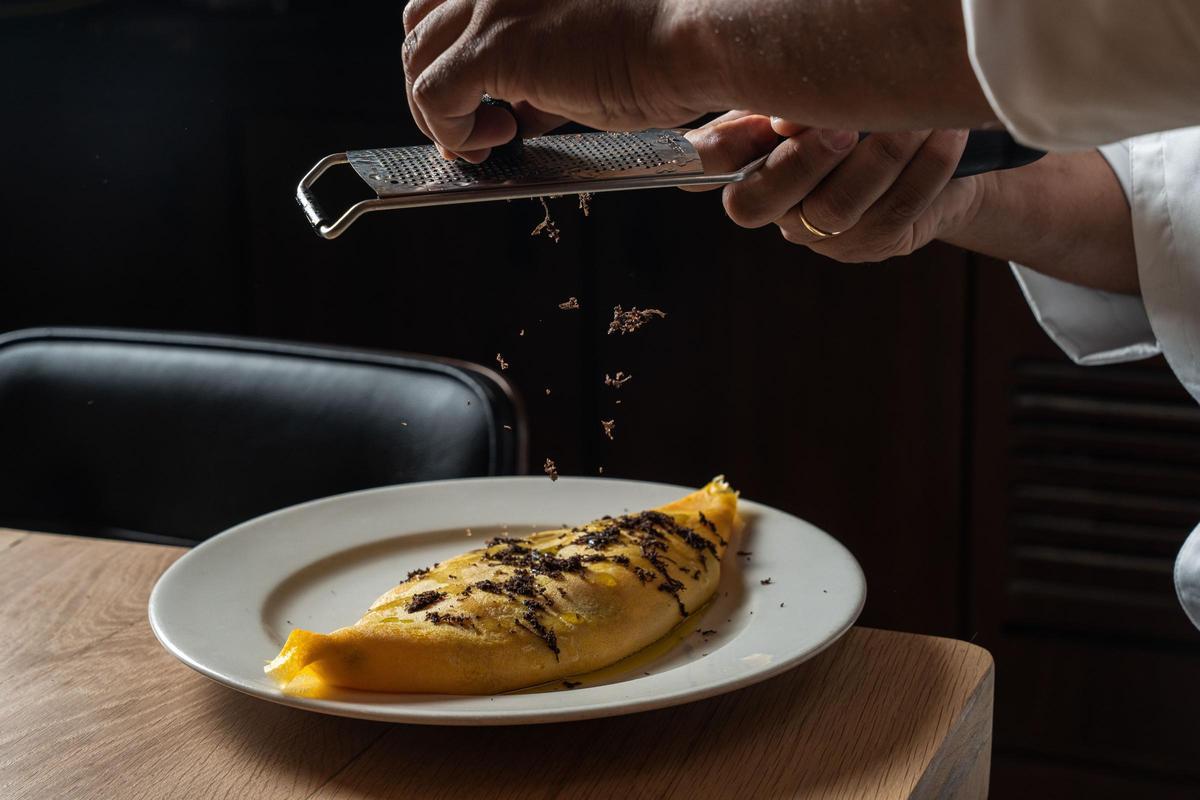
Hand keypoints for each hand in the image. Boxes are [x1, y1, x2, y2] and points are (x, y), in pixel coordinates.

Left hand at [401, 0, 723, 161]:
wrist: (694, 40)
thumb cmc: (661, 47)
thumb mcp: (583, 56)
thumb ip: (539, 74)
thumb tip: (517, 110)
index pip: (450, 4)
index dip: (453, 58)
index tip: (480, 105)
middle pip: (421, 25)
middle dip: (437, 82)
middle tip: (474, 125)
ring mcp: (490, 2)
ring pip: (418, 60)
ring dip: (442, 111)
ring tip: (489, 139)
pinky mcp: (494, 43)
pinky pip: (435, 96)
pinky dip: (454, 130)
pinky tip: (496, 141)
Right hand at [684, 113, 981, 262]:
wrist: (933, 146)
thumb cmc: (861, 109)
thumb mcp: (816, 96)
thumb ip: (787, 102)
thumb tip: (786, 121)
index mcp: (747, 160)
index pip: (707, 165)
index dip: (712, 154)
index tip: (750, 128)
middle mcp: (774, 206)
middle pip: (757, 204)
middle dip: (802, 162)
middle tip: (842, 128)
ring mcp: (819, 234)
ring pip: (835, 209)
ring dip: (880, 157)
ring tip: (917, 119)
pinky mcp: (871, 244)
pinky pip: (893, 212)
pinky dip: (925, 168)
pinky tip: (944, 134)